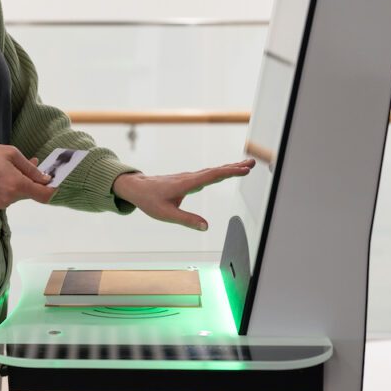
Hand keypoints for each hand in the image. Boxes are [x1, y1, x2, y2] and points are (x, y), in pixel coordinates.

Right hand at [0, 144, 56, 208]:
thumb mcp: (11, 154)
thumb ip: (30, 168)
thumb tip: (45, 178)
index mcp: (17, 184)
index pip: (44, 195)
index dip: (51, 189)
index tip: (52, 180)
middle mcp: (11, 197)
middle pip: (32, 193)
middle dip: (33, 181)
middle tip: (29, 164)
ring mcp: (3, 203)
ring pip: (21, 194)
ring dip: (21, 183)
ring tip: (10, 168)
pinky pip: (11, 197)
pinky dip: (11, 188)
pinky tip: (2, 176)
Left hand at [112, 159, 255, 230]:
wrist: (137, 188)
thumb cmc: (150, 201)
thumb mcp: (167, 214)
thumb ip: (187, 220)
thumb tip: (206, 227)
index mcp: (186, 184)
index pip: (212, 176)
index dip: (229, 172)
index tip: (244, 169)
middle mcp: (190, 178)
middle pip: (216, 170)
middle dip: (235, 167)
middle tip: (252, 163)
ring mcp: (189, 178)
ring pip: (212, 171)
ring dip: (229, 168)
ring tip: (245, 166)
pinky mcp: (188, 180)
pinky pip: (207, 174)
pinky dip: (219, 172)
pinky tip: (225, 172)